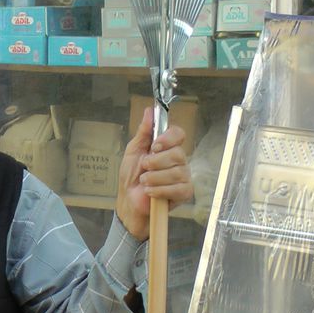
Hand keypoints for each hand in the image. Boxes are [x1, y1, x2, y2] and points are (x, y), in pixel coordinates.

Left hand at [116, 106, 193, 240]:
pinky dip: (161, 190)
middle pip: (178, 153)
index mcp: (167, 147)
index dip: (168, 138)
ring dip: (155, 178)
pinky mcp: (185, 193)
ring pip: (177, 172)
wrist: (129, 201)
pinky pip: (179, 188)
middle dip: (156, 162)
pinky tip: (150, 192)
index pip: (178, 134)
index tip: (155, 146)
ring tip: (144, 182)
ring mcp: (184, 176)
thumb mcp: (133, 151)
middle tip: (144, 168)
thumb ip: (143, 132)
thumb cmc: (131, 176)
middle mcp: (179, 160)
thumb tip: (149, 111)